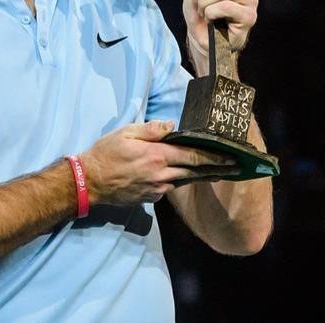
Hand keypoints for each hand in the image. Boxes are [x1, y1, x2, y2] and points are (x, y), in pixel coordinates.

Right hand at [80, 120, 239, 204]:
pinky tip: (179, 175)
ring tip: (217, 171)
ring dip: (200, 175)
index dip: (215, 155)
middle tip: (235, 165)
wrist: (89, 182)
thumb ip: (152, 129)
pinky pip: (169, 187)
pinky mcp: (151, 198)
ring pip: (184, 179)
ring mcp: (157, 189)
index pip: (194, 154)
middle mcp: (162, 174)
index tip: (232, 156)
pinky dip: (176, 179)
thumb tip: (172, 125)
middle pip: (195, 170)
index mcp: (158, 155)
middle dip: (216, 167)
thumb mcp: (126, 132)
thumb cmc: (106, 153)